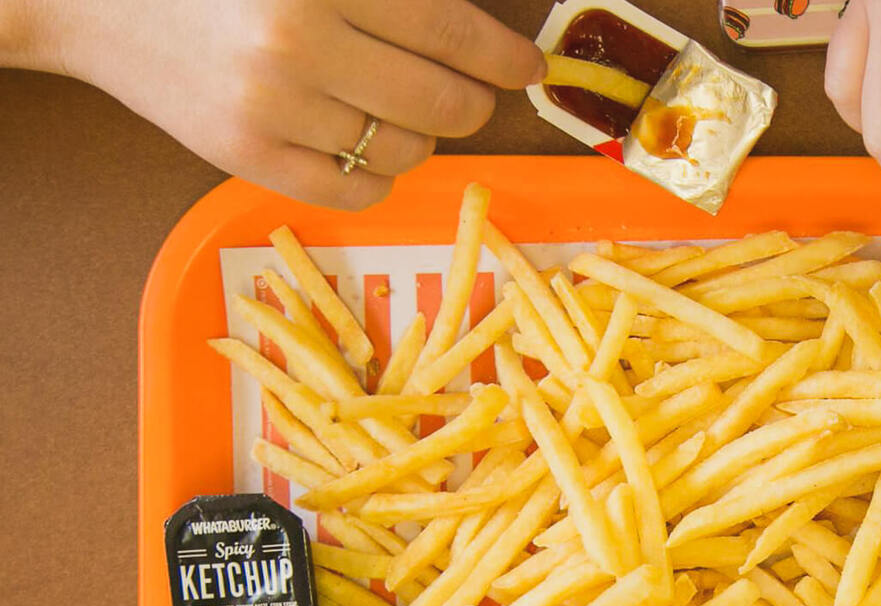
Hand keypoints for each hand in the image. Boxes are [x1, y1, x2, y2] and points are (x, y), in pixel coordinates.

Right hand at [9, 0, 542, 208]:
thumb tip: (474, 33)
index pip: (452, 32)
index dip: (504, 56)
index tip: (527, 66)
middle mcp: (299, 42)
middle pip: (442, 101)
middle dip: (474, 101)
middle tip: (473, 93)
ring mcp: (271, 107)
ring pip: (407, 152)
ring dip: (425, 138)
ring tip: (401, 109)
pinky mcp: (245, 156)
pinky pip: (357, 190)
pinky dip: (381, 175)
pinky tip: (370, 146)